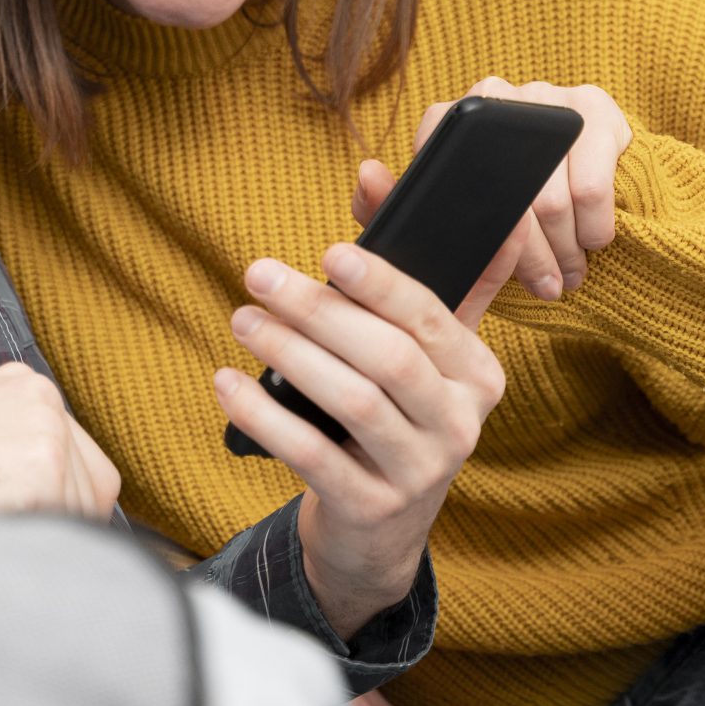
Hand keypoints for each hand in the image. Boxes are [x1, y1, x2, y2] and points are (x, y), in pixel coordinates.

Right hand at [0, 362, 120, 520]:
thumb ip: (14, 452)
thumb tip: (57, 500)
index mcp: (27, 386)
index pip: (81, 461)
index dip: (58, 502)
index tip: (24, 517)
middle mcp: (45, 397)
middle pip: (93, 485)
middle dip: (60, 517)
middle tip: (6, 527)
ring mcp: (48, 429)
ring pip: (85, 511)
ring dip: (47, 532)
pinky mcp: (43, 466)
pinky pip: (65, 527)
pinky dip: (33, 542)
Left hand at [211, 242, 505, 641]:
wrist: (376, 531)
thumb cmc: (388, 413)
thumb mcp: (406, 349)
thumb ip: (394, 266)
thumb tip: (371, 174)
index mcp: (477, 374)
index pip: (430, 317)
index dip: (380, 282)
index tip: (329, 251)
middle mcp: (461, 424)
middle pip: (388, 356)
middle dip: (318, 310)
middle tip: (258, 275)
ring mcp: (420, 473)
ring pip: (353, 401)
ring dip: (289, 353)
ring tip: (242, 319)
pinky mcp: (371, 509)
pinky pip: (312, 454)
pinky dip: (264, 414)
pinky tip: (227, 383)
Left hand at [360, 77, 630, 316]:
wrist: (580, 168)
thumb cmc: (496, 202)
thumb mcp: (440, 208)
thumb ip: (388, 204)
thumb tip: (368, 173)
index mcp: (447, 117)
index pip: (441, 171)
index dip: (468, 232)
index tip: (488, 269)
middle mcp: (492, 93)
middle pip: (508, 196)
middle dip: (531, 259)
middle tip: (543, 289)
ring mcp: (545, 95)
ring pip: (553, 199)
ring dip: (565, 251)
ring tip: (567, 275)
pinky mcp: (594, 105)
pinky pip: (593, 186)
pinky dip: (595, 228)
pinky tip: (593, 242)